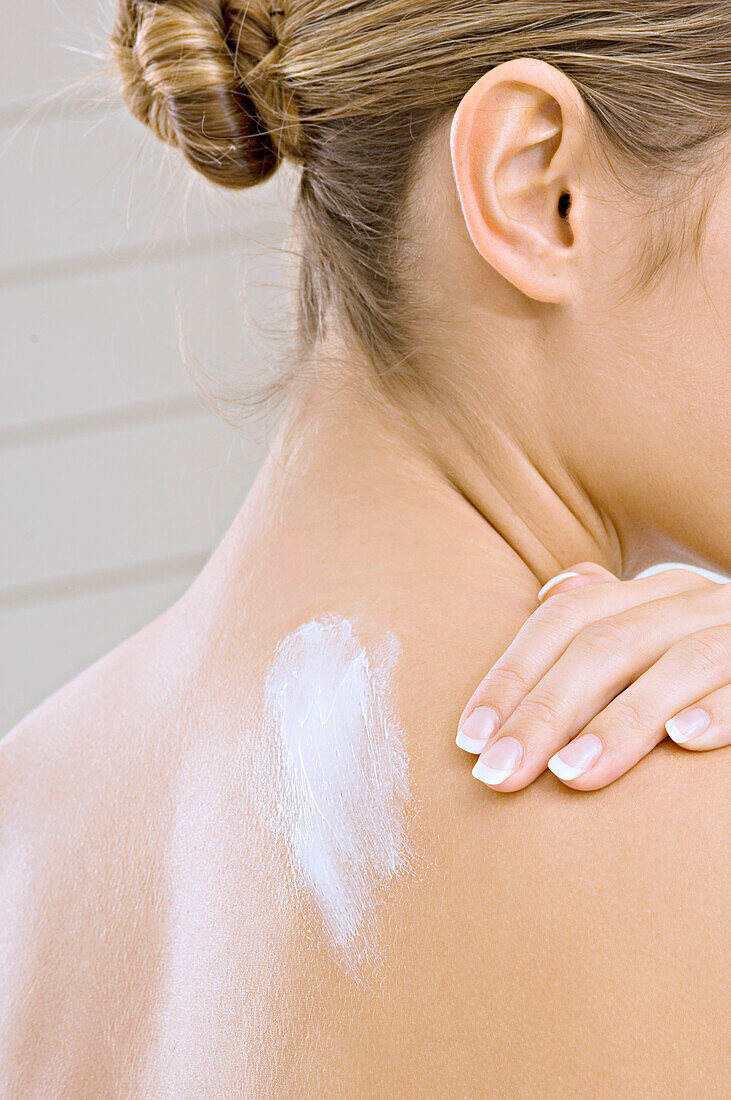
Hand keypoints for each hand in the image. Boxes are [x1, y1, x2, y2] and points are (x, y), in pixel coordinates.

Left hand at [456, 562, 730, 790]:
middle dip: (544, 712)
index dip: (511, 676)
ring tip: (571, 776)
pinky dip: (721, 707)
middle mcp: (694, 599)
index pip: (563, 620)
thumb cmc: (717, 660)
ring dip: (621, 722)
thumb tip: (552, 592)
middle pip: (605, 643)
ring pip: (677, 661)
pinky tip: (685, 742)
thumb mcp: (662, 631)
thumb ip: (612, 616)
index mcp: (651, 592)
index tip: (469, 741)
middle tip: (498, 776)